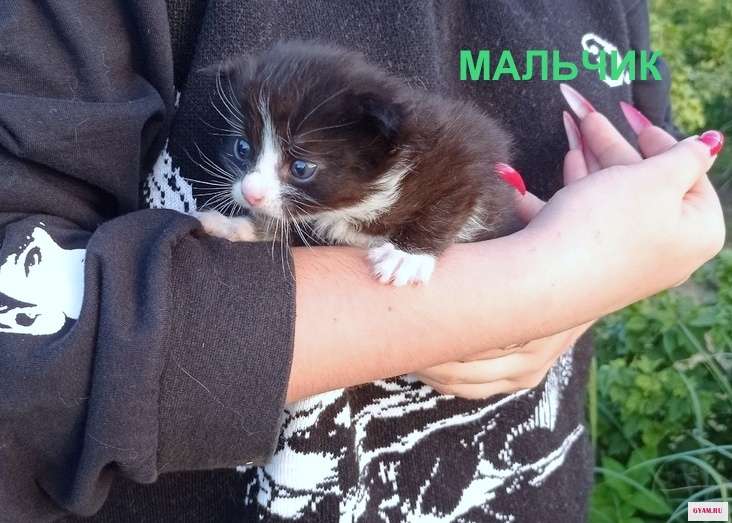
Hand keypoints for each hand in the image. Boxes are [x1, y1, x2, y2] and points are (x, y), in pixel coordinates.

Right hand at [417, 85, 725, 399]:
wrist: (545, 280)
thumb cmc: (605, 226)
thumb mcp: (655, 178)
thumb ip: (686, 156)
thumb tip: (711, 144)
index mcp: (698, 234)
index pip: (692, 178)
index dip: (663, 144)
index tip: (637, 123)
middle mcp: (668, 256)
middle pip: (647, 189)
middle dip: (614, 150)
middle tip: (591, 119)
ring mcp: (627, 266)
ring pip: (611, 206)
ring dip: (590, 168)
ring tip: (570, 137)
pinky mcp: (591, 272)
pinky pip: (585, 227)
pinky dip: (571, 200)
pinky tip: (550, 181)